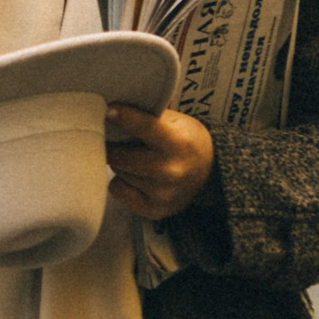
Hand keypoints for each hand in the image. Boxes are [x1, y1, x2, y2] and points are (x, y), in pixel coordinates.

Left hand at [105, 105, 215, 221]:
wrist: (209, 174)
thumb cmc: (185, 142)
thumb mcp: (176, 122)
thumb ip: (148, 115)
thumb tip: (112, 107)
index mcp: (178, 143)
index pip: (145, 127)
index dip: (123, 117)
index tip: (108, 110)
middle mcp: (171, 171)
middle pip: (120, 157)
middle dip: (113, 146)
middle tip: (115, 139)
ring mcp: (163, 194)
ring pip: (118, 172)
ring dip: (120, 163)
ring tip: (135, 159)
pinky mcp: (154, 210)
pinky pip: (117, 189)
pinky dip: (121, 182)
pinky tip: (136, 177)